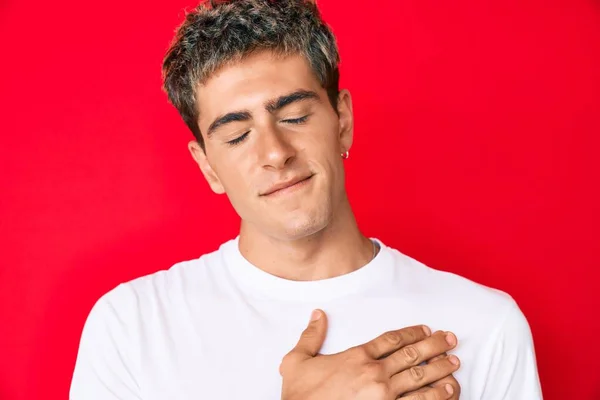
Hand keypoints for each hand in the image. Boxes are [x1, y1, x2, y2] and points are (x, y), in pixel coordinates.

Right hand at [280, 310, 459, 399]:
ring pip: (420, 378)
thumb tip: (318, 314)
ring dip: (440, 369)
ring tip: (455, 363)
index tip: (424, 330)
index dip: (411, 333)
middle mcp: (374, 373)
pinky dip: (436, 396)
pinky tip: (448, 390)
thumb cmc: (300, 396)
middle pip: (411, 355)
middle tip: (450, 339)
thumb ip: (310, 336)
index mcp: (356, 357)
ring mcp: (384, 396)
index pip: (390, 339)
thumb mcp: (296, 361)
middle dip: (434, 345)